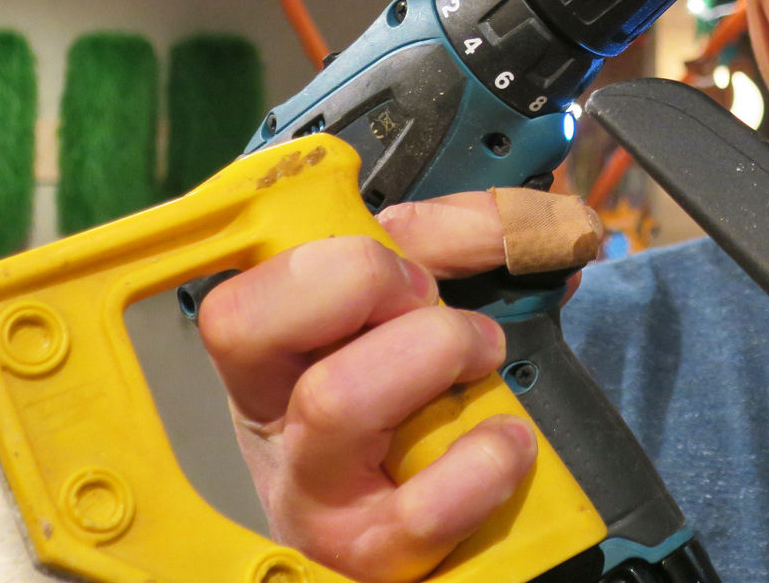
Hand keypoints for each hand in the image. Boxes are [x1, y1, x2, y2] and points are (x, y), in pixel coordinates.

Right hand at [197, 192, 535, 582]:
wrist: (472, 521)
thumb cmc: (432, 404)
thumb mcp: (428, 306)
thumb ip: (464, 241)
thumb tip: (529, 219)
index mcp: (272, 357)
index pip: (239, 287)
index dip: (327, 256)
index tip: (410, 260)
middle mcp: (274, 426)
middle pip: (251, 325)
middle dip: (368, 282)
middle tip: (436, 304)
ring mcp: (312, 500)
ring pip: (335, 400)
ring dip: (435, 350)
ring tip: (484, 359)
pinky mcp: (371, 559)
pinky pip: (418, 508)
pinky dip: (483, 460)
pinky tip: (509, 444)